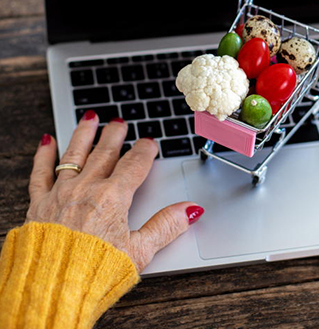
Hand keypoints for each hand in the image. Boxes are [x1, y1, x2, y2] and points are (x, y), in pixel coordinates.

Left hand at [26, 112, 202, 271]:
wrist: (53, 288)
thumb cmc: (93, 273)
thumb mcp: (139, 252)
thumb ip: (166, 226)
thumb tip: (190, 210)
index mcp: (113, 198)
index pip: (134, 165)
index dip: (144, 151)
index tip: (149, 143)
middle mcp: (86, 189)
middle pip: (104, 153)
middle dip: (115, 135)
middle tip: (120, 123)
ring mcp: (60, 194)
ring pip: (74, 155)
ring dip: (84, 134)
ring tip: (90, 119)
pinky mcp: (38, 205)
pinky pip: (40, 173)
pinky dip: (44, 155)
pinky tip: (47, 142)